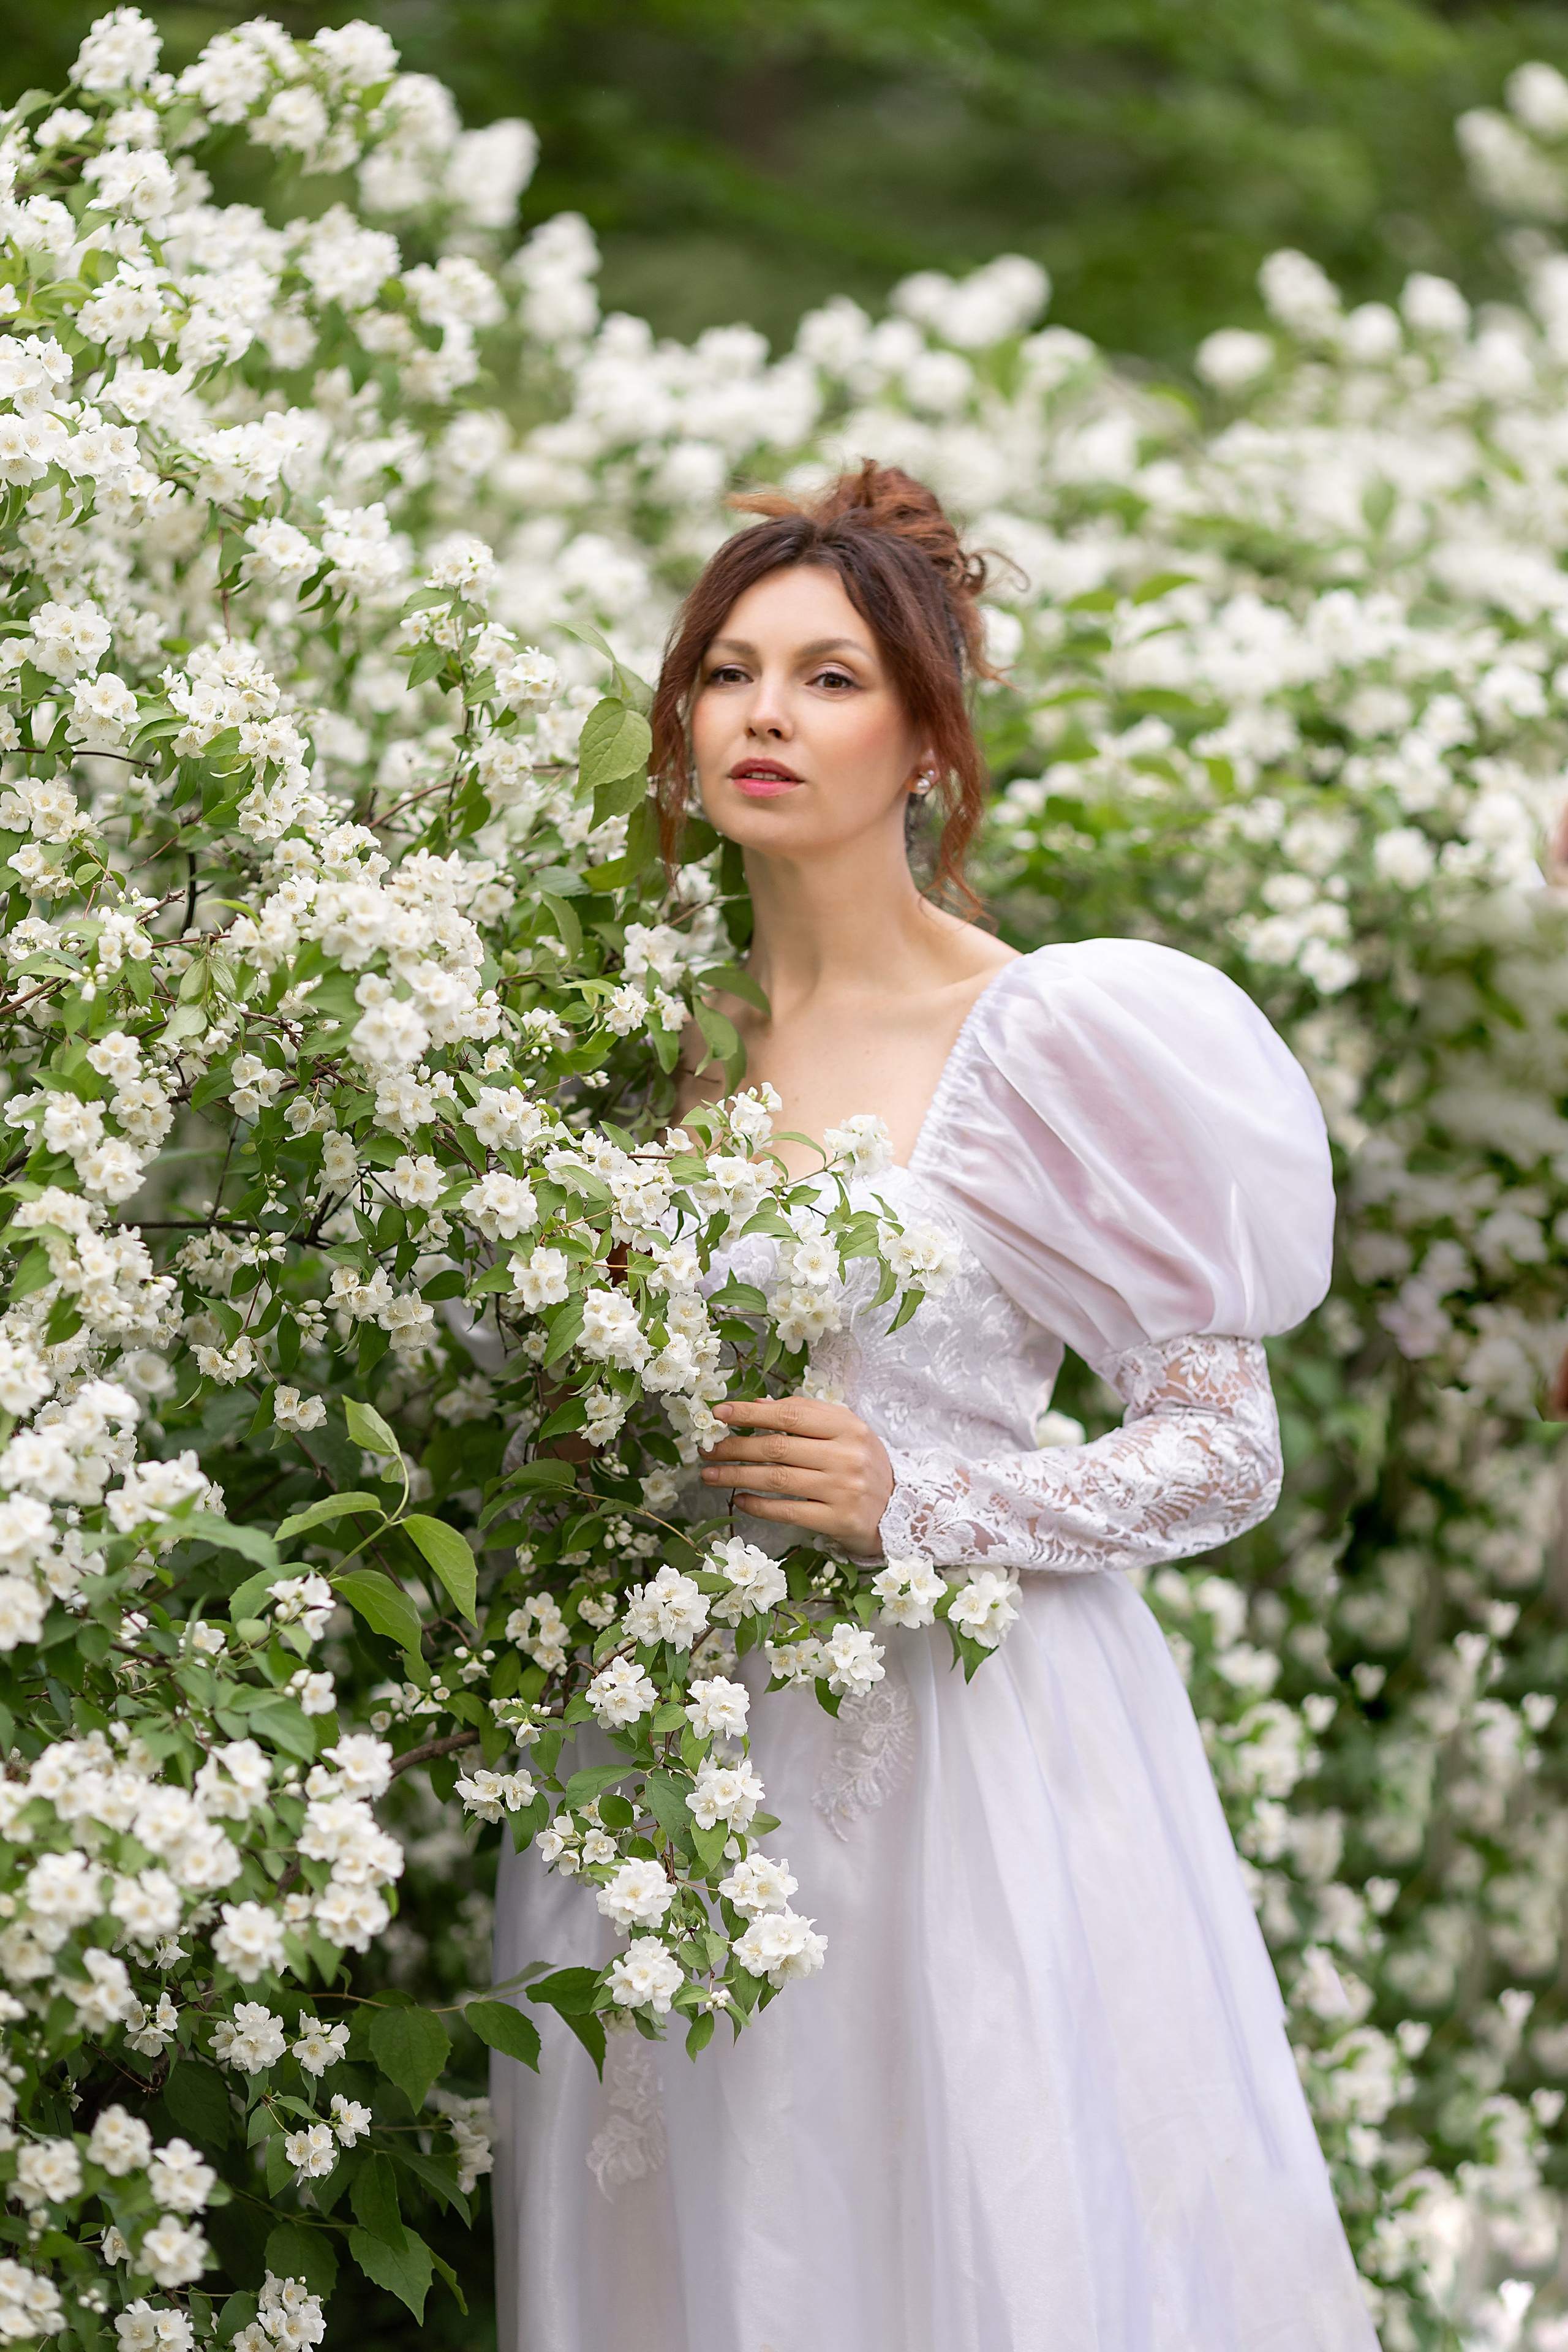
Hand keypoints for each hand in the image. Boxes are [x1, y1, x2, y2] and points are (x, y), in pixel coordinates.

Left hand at [700, 1395, 893, 1556]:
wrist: (901, 1510)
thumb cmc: (863, 1465)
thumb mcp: (846, 1432)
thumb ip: (806, 1416)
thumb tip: (759, 1405)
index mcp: (848, 1427)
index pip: (790, 1415)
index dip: (751, 1413)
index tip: (720, 1413)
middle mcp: (847, 1457)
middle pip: (777, 1448)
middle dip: (735, 1447)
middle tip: (707, 1448)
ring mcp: (842, 1490)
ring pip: (777, 1480)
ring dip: (737, 1476)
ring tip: (710, 1474)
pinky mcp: (838, 1520)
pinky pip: (788, 1512)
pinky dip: (759, 1506)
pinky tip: (739, 1500)